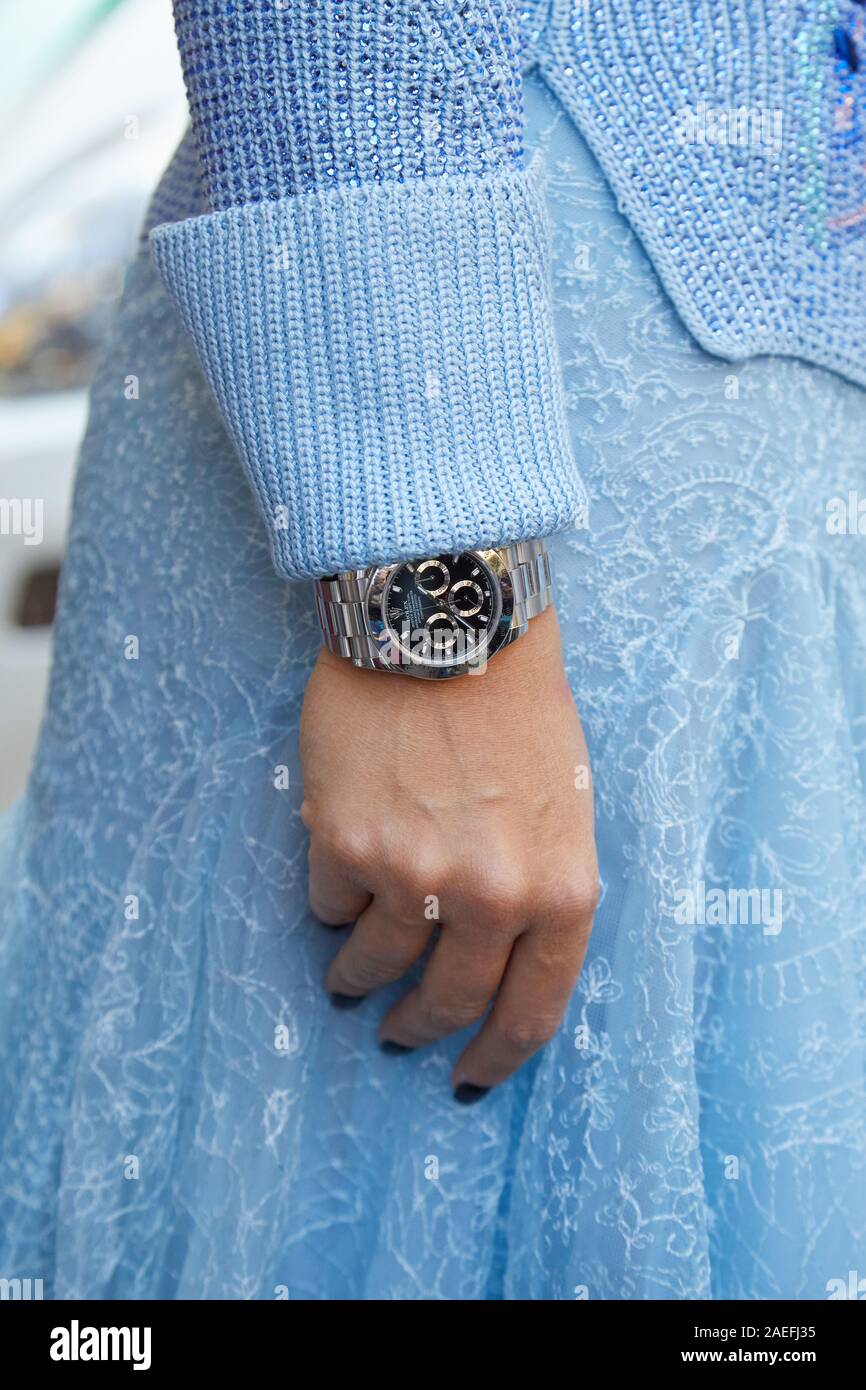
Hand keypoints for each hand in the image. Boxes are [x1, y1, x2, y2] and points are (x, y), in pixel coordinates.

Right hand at [299, 606, 598, 1099]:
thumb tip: (498, 955)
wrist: (449, 624)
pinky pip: (330, 905)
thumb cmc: (519, 707)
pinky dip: (333, 905)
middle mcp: (492, 896)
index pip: (531, 1013)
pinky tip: (339, 884)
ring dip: (358, 980)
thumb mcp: (567, 806)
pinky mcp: (345, 842)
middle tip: (402, 1033)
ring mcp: (414, 873)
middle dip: (419, 1027)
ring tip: (348, 978)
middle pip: (448, 1001)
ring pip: (374, 965)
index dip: (496, 1058)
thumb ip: (543, 887)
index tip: (469, 1076)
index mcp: (562, 891)